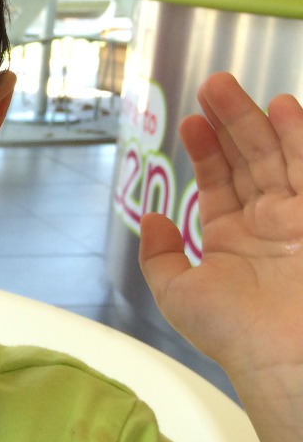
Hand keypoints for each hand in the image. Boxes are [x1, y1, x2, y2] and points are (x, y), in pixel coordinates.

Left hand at [139, 72, 302, 381]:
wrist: (287, 356)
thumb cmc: (234, 334)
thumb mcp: (178, 293)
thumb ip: (160, 255)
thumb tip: (153, 218)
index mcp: (232, 239)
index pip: (220, 182)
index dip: (206, 149)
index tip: (189, 121)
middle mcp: (269, 224)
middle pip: (250, 159)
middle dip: (230, 120)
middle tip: (212, 84)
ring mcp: (299, 220)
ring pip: (280, 156)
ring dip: (259, 120)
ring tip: (231, 88)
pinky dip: (301, 139)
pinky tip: (286, 108)